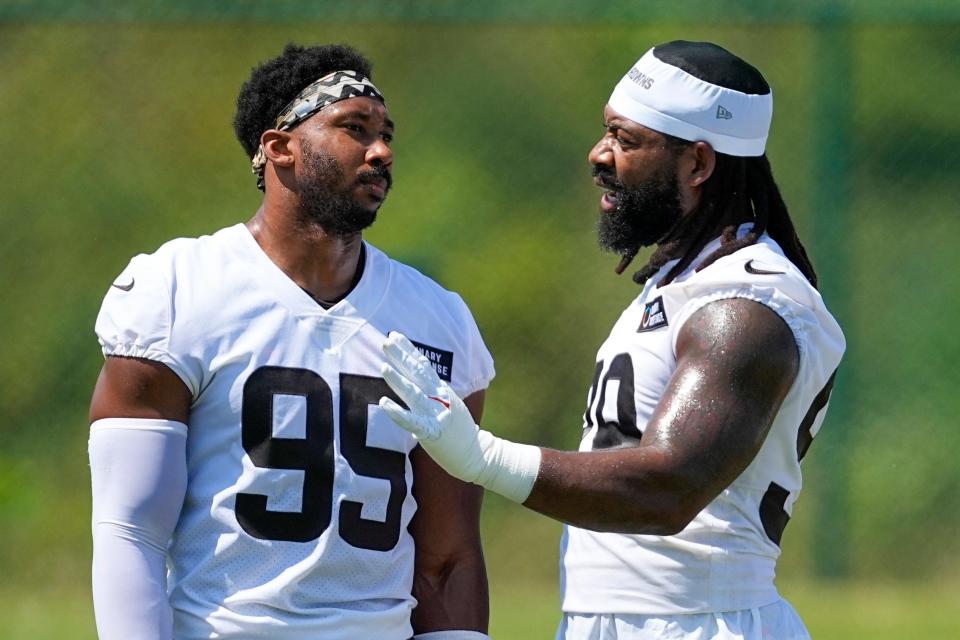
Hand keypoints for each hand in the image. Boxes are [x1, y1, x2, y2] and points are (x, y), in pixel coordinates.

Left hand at [378, 331, 541, 502]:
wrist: (477, 454)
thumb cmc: (458, 432)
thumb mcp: (447, 405)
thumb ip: (432, 394)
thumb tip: (414, 385)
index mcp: (441, 390)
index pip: (423, 365)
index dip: (409, 349)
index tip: (395, 335)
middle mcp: (439, 398)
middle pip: (418, 372)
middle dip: (401, 356)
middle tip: (386, 341)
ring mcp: (436, 413)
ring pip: (414, 393)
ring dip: (398, 380)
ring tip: (383, 367)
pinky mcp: (432, 432)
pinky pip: (411, 421)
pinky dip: (397, 411)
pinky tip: (383, 403)